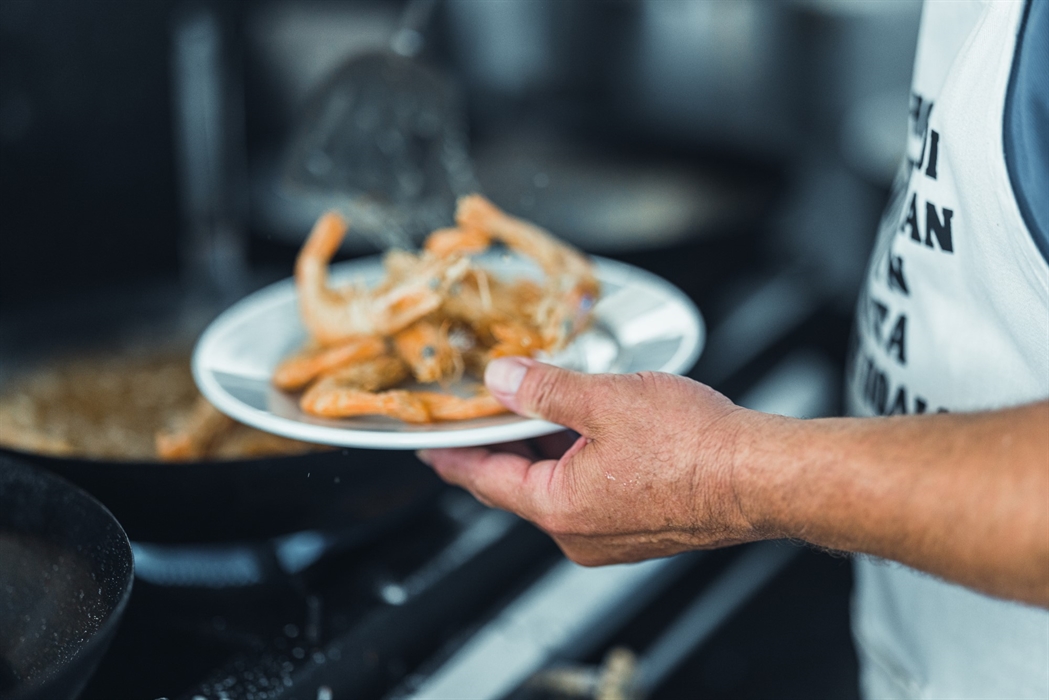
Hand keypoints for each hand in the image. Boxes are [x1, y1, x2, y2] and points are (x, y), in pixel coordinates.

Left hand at [418, 357, 766, 565]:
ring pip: (556, 487)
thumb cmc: (695, 446)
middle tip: (479, 418)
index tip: (429, 448)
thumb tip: (500, 379)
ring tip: (533, 409)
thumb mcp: (603, 400)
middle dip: (497, 448)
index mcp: (559, 508)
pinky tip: (585, 429)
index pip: (485, 479)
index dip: (453, 456)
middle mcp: (580, 533)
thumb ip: (543, 389)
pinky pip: (589, 492)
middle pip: (519, 485)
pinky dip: (575, 460)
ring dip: (541, 449)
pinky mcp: (640, 527)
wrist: (762, 476)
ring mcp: (611, 536)